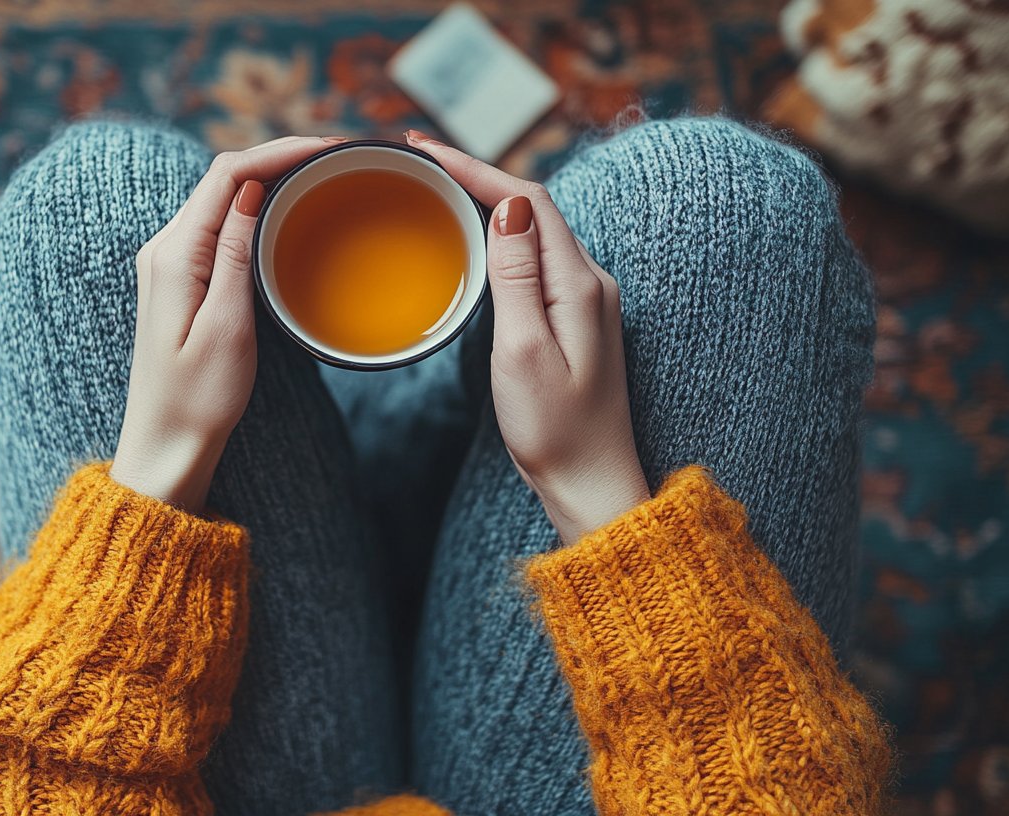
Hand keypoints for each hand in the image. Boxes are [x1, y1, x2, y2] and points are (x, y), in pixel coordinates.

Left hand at [111, 136, 345, 512]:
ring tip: (319, 173)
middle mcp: (165, 250)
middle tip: (335, 156)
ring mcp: (171, 265)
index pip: (226, 174)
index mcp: (174, 255)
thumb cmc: (198, 399)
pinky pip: (218, 226)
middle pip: (224, 178)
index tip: (327, 147)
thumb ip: (234, 252)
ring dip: (268, 178)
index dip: (278, 150)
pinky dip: (254, 208)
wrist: (167, 446)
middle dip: (278, 156)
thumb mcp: (227, 325)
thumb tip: (251, 189)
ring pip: (222, 199)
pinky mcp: (182, 282)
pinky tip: (284, 212)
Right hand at [407, 131, 649, 540]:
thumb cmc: (555, 430)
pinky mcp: (573, 320)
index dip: (476, 166)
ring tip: (437, 187)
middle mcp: (589, 282)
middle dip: (476, 175)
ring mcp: (584, 301)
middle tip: (419, 162)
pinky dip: (499, 237)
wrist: (589, 483)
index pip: (528, 199)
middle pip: (532, 205)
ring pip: (532, 230)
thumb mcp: (523, 352)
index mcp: (579, 284)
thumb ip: (517, 277)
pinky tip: (474, 240)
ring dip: (487, 201)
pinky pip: (534, 260)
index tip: (424, 150)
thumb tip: (508, 207)